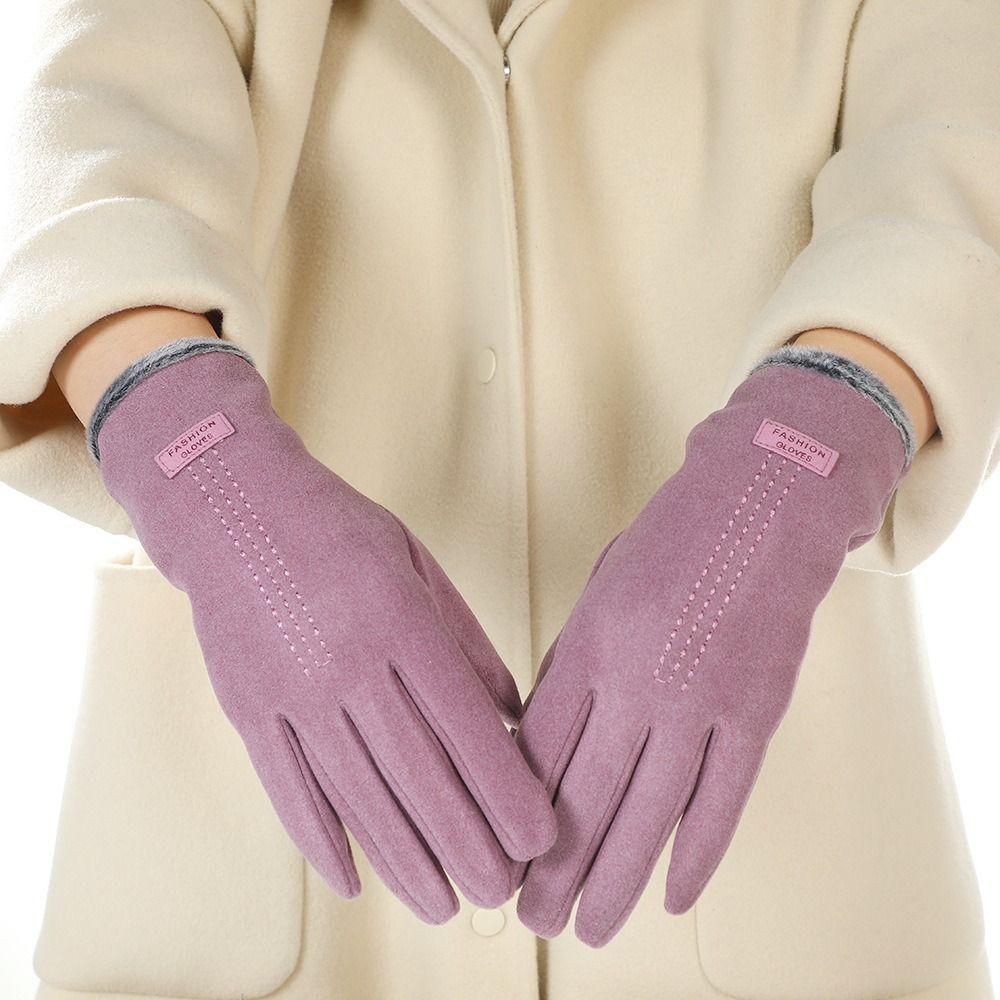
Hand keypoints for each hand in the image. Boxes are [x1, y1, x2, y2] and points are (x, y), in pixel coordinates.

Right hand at [94, 342, 555, 923]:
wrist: (231, 506)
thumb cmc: (335, 529)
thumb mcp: (415, 562)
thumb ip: (462, 639)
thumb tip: (510, 710)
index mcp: (399, 620)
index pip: (464, 722)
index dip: (505, 786)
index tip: (539, 833)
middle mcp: (347, 662)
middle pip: (417, 772)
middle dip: (466, 840)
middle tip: (503, 891)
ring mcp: (292, 691)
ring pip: (355, 793)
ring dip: (403, 858)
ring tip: (442, 904)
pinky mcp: (248, 709)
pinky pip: (286, 787)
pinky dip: (319, 840)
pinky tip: (352, 881)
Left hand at [515, 350, 909, 945]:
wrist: (764, 502)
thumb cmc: (671, 543)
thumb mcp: (599, 590)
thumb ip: (573, 664)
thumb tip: (543, 740)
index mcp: (590, 642)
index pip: (539, 748)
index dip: (514, 810)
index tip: (499, 852)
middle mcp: (639, 676)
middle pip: (586, 793)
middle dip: (553, 868)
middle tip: (532, 920)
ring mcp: (703, 697)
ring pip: (652, 812)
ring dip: (617, 880)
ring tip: (590, 931)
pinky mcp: (758, 710)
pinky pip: (724, 797)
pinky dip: (699, 853)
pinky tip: (676, 896)